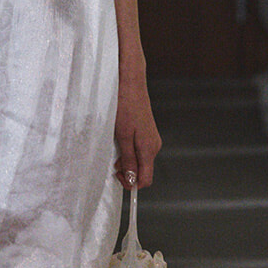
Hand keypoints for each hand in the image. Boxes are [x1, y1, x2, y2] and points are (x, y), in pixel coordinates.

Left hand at [114, 70, 161, 188]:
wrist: (130, 84)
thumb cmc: (125, 105)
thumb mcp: (123, 136)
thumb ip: (128, 159)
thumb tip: (132, 179)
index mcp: (149, 148)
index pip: (146, 179)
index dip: (131, 183)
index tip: (118, 178)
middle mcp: (154, 145)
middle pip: (143, 170)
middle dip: (127, 171)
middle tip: (113, 162)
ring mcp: (151, 139)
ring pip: (140, 160)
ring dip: (127, 160)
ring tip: (115, 147)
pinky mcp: (147, 133)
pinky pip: (139, 150)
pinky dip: (128, 150)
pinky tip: (120, 140)